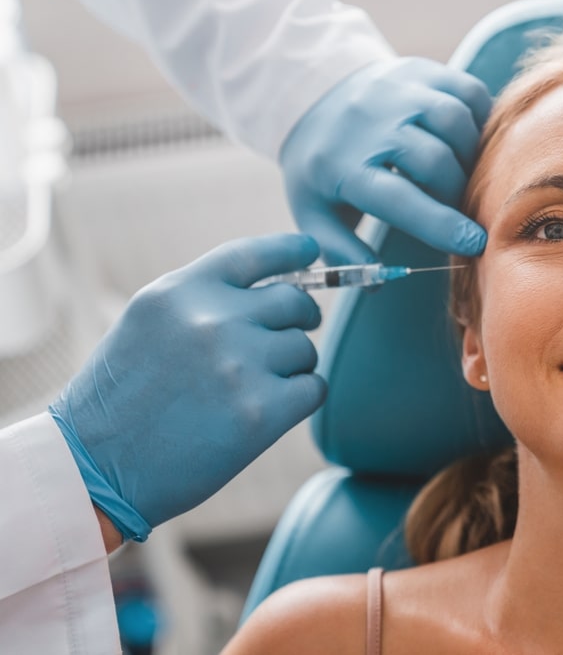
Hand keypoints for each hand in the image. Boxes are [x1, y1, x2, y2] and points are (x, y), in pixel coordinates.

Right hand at [50, 234, 326, 540]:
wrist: (94, 467)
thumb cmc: (121, 399)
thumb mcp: (149, 324)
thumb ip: (204, 300)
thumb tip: (275, 289)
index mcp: (180, 292)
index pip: (254, 254)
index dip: (291, 250)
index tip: (311, 252)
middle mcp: (212, 320)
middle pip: (294, 302)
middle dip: (299, 319)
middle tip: (288, 339)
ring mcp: (239, 365)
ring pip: (305, 349)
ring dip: (293, 367)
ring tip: (253, 388)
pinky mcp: (260, 412)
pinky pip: (313, 388)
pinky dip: (300, 399)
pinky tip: (269, 411)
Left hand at [280, 57, 491, 264]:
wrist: (311, 95)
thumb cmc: (321, 166)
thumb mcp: (314, 213)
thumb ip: (344, 252)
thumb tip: (380, 282)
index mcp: (344, 165)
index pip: (400, 199)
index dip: (440, 224)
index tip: (473, 244)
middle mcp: (372, 122)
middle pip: (435, 161)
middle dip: (456, 192)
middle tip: (456, 207)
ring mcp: (398, 90)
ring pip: (456, 122)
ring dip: (470, 155)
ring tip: (461, 172)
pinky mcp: (420, 70)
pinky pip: (467, 93)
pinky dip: (479, 119)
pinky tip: (468, 140)